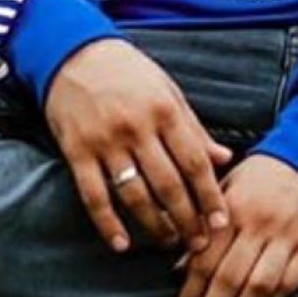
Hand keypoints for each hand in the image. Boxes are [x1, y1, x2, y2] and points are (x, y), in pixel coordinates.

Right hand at [44, 38, 232, 256]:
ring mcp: (105, 141)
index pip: (194, 162)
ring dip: (154, 226)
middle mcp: (136, 127)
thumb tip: (224, 158)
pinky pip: (94, 196)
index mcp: (164, 110)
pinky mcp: (77, 151)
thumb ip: (194, 128)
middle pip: (168, 185)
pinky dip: (108, 224)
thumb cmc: (127, 72)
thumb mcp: (167, 90)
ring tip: (168, 243)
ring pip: (135, 195)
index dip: (209, 196)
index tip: (220, 222)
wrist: (73, 51)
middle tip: (198, 244)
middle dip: (186, 219)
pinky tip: (122, 244)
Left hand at [174, 154, 297, 296]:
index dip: (190, 293)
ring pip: (257, 287)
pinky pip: (287, 285)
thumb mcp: (229, 186)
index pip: (205, 259)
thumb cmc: (266, 173)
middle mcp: (259, 224)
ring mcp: (287, 238)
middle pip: (228, 279)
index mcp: (234, 207)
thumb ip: (205, 224)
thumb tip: (181, 266)